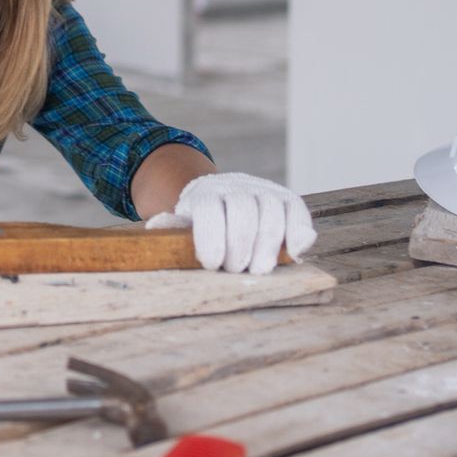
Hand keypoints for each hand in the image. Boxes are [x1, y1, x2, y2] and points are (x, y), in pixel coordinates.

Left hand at [144, 172, 316, 274]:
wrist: (222, 198)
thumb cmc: (201, 222)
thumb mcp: (183, 224)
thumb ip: (172, 227)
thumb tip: (157, 226)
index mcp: (205, 193)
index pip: (209, 208)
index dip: (210, 236)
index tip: (210, 264)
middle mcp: (236, 186)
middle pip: (243, 209)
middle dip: (240, 244)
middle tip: (235, 270)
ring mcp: (264, 190)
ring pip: (272, 209)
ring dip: (268, 243)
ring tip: (259, 269)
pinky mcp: (287, 199)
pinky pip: (298, 210)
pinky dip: (300, 230)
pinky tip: (294, 252)